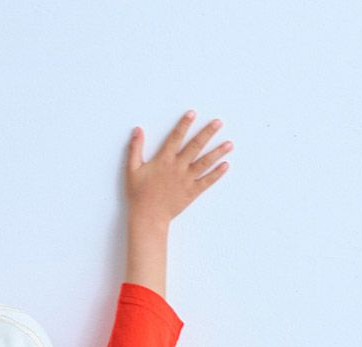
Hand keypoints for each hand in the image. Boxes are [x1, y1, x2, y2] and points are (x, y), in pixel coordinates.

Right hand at [126, 109, 231, 224]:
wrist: (148, 216)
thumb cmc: (139, 194)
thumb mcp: (132, 170)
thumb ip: (135, 149)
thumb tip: (137, 131)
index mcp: (164, 160)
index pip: (176, 137)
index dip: (184, 124)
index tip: (192, 113)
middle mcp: (177, 167)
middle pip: (195, 146)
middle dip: (207, 133)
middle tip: (218, 123)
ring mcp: (186, 180)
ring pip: (205, 162)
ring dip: (218, 152)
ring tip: (229, 144)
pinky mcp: (191, 192)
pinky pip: (207, 181)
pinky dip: (217, 174)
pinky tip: (226, 165)